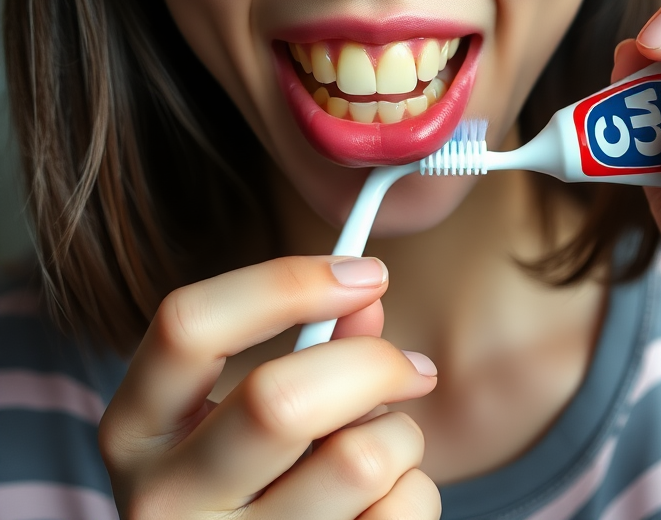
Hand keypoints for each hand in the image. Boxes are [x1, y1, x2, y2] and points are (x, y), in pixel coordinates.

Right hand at [99, 255, 439, 518]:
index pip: (188, 325)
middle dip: (372, 365)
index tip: (367, 274)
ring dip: (398, 436)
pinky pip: (395, 517)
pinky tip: (382, 500)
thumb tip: (366, 296)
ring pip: (356, 461)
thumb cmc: (251, 479)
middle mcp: (163, 500)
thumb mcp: (246, 410)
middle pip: (280, 399)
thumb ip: (307, 345)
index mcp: (137, 428)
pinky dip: (411, 492)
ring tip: (385, 444)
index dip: (285, 282)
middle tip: (413, 366)